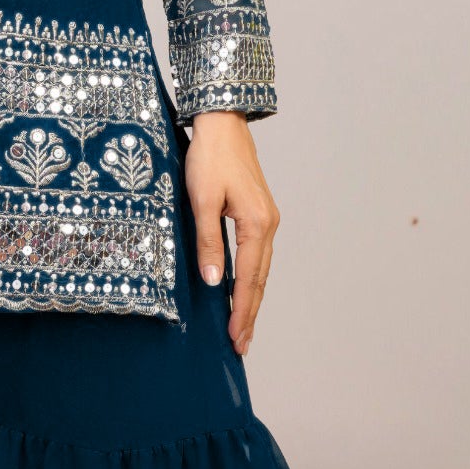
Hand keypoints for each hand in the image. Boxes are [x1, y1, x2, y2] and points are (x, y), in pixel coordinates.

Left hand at [185, 109, 277, 355]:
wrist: (222, 123)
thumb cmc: (209, 157)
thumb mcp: (201, 201)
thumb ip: (208, 243)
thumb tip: (211, 282)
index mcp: (257, 225)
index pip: (249, 280)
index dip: (241, 311)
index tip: (236, 339)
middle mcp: (268, 225)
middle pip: (259, 280)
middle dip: (249, 313)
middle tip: (241, 345)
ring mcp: (266, 219)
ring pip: (259, 269)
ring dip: (251, 298)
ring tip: (242, 326)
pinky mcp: (258, 213)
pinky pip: (256, 254)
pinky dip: (250, 277)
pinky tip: (240, 289)